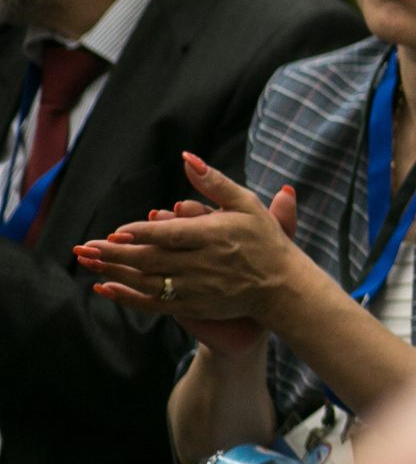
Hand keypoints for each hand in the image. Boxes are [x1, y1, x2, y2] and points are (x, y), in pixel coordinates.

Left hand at [74, 154, 317, 346]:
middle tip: (85, 247)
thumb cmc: (265, 240)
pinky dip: (127, 298)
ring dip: (115, 273)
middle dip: (115, 254)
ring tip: (88, 262)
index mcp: (215, 236)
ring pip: (147, 282)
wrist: (282, 286)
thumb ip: (214, 182)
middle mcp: (204, 264)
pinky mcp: (194, 306)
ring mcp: (197, 288)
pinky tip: (106, 288)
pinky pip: (154, 304)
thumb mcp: (247, 204)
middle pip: (151, 259)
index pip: (170, 234)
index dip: (141, 233)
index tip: (117, 231)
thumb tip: (187, 157)